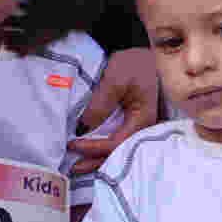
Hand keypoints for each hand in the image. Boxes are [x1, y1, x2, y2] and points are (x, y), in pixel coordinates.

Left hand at [67, 50, 160, 170]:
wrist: (149, 53)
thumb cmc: (135, 64)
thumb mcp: (115, 79)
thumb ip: (100, 104)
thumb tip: (83, 128)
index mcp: (142, 119)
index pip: (115, 143)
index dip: (93, 148)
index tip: (73, 143)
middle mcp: (142, 128)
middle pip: (117, 153)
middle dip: (94, 162)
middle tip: (72, 168)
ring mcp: (138, 126)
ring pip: (118, 150)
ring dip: (98, 159)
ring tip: (78, 165)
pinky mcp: (132, 122)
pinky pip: (118, 140)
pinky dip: (103, 148)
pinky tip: (91, 152)